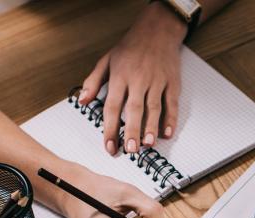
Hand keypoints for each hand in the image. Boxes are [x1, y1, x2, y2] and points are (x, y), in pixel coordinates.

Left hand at [79, 2, 186, 154]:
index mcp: (120, 76)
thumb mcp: (106, 60)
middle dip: (132, 131)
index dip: (110, 128)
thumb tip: (83, 101)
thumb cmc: (130, 47)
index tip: (110, 146)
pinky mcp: (172, 82)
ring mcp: (157, 82)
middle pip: (134, 109)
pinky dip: (171, 119)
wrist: (157, 31)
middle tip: (130, 150)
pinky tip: (167, 132)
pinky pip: (172, 103)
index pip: (112, 106)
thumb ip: (93, 81)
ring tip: (147, 145)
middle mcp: (139, 80)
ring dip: (151, 127)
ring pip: (154, 108)